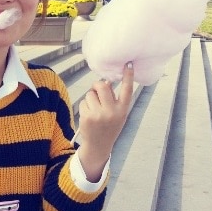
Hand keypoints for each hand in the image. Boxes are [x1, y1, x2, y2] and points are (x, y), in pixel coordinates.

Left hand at [76, 62, 133, 180]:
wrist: (99, 145)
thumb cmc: (109, 126)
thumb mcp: (117, 114)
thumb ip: (113, 99)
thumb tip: (105, 82)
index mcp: (122, 110)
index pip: (127, 90)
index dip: (128, 76)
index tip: (128, 64)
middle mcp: (112, 112)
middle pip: (102, 86)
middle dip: (97, 85)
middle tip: (96, 88)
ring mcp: (99, 114)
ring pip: (90, 94)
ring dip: (90, 98)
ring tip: (94, 109)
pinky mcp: (87, 117)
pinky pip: (83, 102)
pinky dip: (84, 106)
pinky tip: (88, 116)